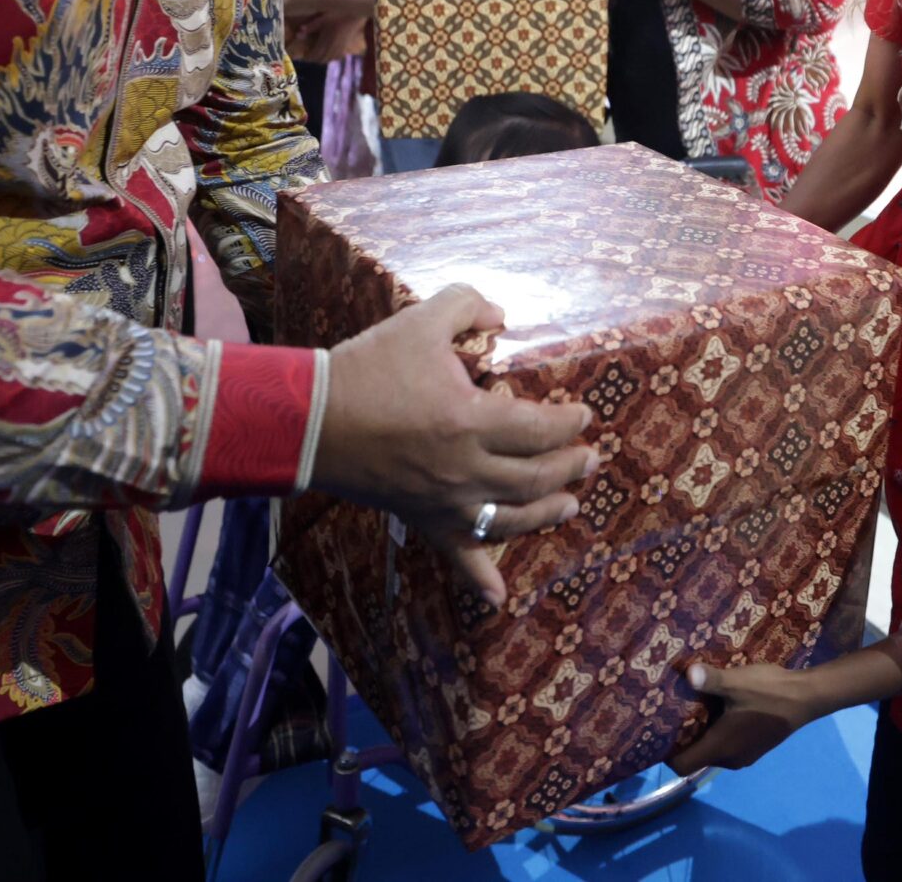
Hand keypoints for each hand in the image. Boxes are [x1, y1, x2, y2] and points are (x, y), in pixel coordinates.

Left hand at [285, 13, 366, 65]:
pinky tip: (328, 55)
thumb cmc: (337, 14)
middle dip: (314, 60)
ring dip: (322, 60)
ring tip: (316, 56)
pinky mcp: (346, 46)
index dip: (308, 57)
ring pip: (329, 59)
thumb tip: (298, 35)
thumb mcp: (322, 19)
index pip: (315, 54)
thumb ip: (310, 27)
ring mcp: (340, 47)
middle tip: (308, 57)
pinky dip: (330, 58)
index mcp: (326, 40)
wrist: (355, 13)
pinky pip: (337, 57)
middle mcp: (333, 46)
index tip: (303, 56)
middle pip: (321, 59)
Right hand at [311, 284, 598, 606]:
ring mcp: (446, 503)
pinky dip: (479, 579)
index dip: (569, 423)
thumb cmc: (369, 368)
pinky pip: (456, 556)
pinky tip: (498, 597)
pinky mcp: (422, 521)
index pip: (541, 429)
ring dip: (547, 513)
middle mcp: (467, 470)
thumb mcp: (421, 320)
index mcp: (473, 421)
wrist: (311, 420)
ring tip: (570, 504)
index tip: (584, 416)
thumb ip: (467, 304)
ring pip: (512, 519)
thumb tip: (501, 314)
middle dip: (570, 466)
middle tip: (590, 458)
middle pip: (536, 476)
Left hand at [668, 662, 823, 773]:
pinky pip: (725, 746)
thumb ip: (710, 680)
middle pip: (694, 758)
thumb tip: (687, 673)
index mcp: (720, 748)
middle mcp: (729, 759)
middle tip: (670, 711)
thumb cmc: (769, 692)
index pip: (681, 766)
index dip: (665, 753)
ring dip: (701, 734)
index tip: (656, 731)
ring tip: (691, 707)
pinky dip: (717, 732)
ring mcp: (744, 755)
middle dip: (681, 739)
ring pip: (711, 751)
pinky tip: (717, 708)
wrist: (806, 698)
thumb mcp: (736, 682)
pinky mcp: (754, 748)